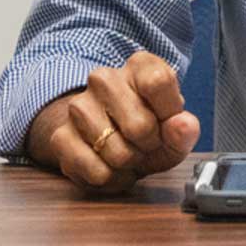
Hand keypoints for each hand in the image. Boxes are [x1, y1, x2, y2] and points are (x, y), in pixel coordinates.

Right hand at [30, 51, 201, 193]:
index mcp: (138, 66)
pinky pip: (97, 172)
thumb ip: (184, 129)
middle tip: (146, 145)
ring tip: (128, 155)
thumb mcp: (175, 131)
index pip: (158, 82)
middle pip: (140, 125)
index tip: (168, 123)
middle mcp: (104, 79)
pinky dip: (112, 180)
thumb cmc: (148, 130)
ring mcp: (78, 106)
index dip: (170, 114)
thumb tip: (183, 125)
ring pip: (118, 153)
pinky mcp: (61, 137)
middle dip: (150, 147)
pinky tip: (112, 167)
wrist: (108, 140)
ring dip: (130, 165)